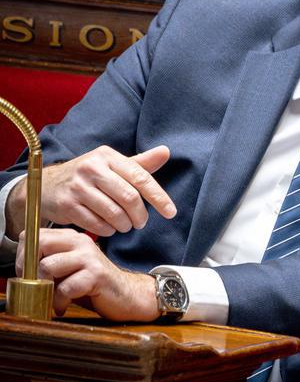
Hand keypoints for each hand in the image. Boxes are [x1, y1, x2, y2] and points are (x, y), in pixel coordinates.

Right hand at [5, 145, 175, 238]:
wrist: (47, 185)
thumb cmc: (89, 176)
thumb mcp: (112, 165)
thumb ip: (140, 163)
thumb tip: (166, 151)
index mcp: (107, 156)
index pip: (141, 177)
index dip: (159, 197)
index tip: (171, 212)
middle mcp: (91, 168)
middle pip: (129, 197)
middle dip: (140, 215)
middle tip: (141, 222)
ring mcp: (77, 186)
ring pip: (114, 213)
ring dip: (125, 225)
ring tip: (125, 225)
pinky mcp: (66, 205)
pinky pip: (97, 224)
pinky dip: (108, 230)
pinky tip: (108, 227)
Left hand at [17, 228, 158, 320]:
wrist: (129, 295)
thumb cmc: (94, 285)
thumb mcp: (69, 269)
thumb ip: (49, 262)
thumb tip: (20, 269)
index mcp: (72, 238)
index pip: (34, 235)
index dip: (23, 255)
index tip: (28, 273)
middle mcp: (81, 242)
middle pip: (39, 244)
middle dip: (29, 268)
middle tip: (36, 285)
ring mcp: (89, 257)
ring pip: (47, 266)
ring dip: (44, 288)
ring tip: (52, 298)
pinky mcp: (96, 274)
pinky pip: (65, 288)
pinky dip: (59, 302)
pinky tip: (64, 306)